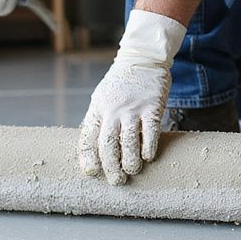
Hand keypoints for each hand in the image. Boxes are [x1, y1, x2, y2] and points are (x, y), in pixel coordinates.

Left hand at [78, 10, 186, 184]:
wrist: (142, 59)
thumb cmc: (121, 83)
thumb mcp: (102, 98)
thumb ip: (99, 120)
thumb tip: (95, 151)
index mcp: (97, 109)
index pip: (88, 138)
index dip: (88, 158)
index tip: (92, 172)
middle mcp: (113, 110)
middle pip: (108, 145)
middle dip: (110, 167)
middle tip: (116, 181)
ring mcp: (133, 108)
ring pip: (128, 142)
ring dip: (130, 161)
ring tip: (132, 171)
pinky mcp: (152, 107)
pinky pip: (150, 132)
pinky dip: (148, 148)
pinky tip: (148, 157)